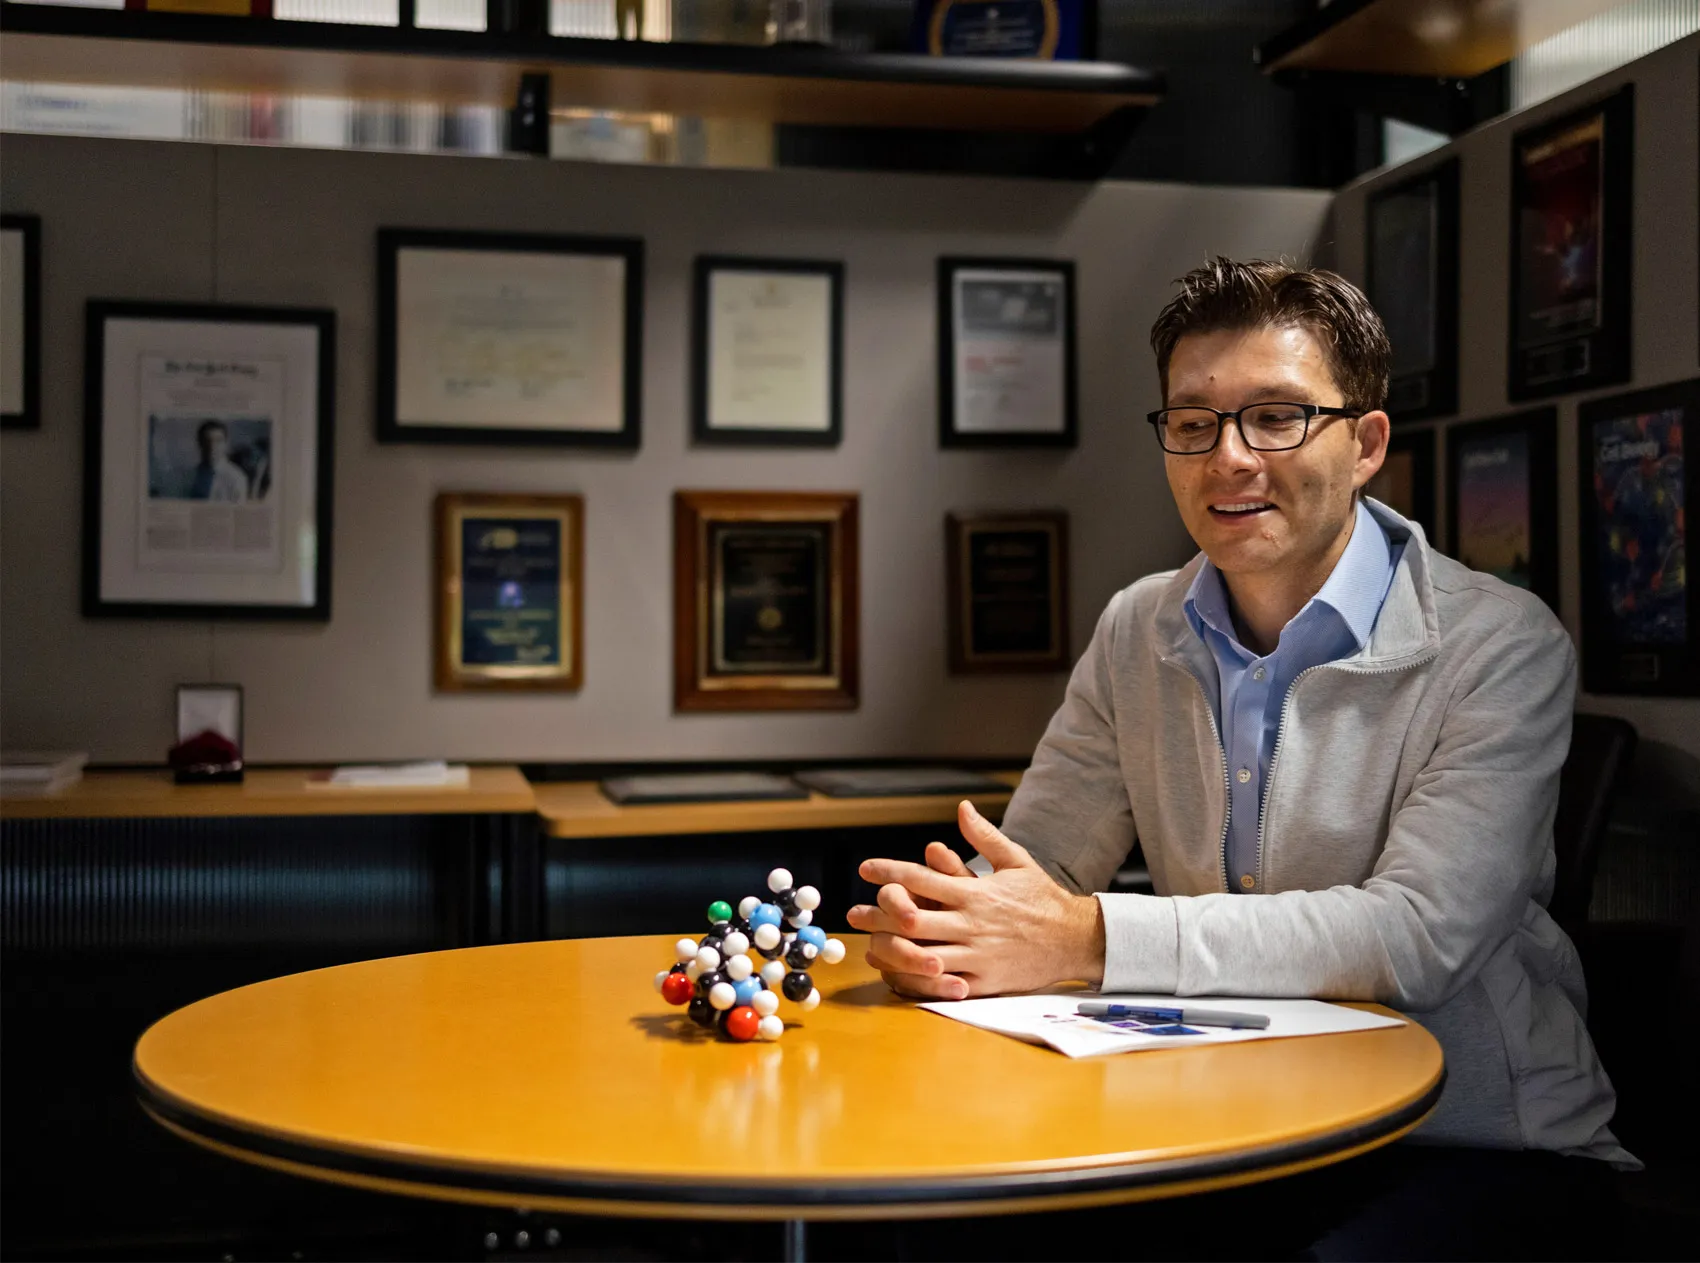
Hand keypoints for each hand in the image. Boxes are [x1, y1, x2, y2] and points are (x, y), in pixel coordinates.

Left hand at [847, 801, 1104, 999]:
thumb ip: (984, 835)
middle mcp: (971, 923)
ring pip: (921, 955)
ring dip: (890, 950)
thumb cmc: (1042, 897)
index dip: (889, 872)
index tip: (865, 869)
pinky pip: (942, 985)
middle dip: (878, 916)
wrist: (1074, 938)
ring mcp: (976, 955)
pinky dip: (916, 981)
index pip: (922, 879)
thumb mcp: (1015, 860)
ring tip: (869, 946)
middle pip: (912, 920)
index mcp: (974, 892)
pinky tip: (898, 975)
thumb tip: (962, 807)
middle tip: (854, 914)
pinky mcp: (983, 981)